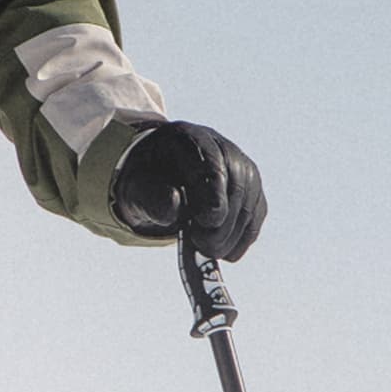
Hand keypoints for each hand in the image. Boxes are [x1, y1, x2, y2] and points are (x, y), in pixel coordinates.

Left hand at [113, 120, 267, 260]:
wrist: (159, 179)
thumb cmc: (146, 182)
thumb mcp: (136, 189)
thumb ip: (150, 197)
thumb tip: (174, 204)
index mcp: (187, 139)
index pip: (209, 161)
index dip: (212, 192)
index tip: (209, 220)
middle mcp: (221, 147)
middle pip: (234, 186)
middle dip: (222, 222)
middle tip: (204, 247)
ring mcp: (241, 168)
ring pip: (248, 203)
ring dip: (232, 234)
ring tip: (209, 252)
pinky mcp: (251, 190)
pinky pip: (255, 216)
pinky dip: (242, 238)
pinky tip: (226, 252)